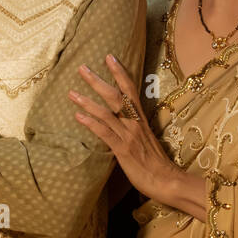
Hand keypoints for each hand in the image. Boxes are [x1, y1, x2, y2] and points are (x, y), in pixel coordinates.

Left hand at [68, 54, 177, 200]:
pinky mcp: (123, 150)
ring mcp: (128, 136)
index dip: (120, 72)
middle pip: (115, 96)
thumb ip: (132, 127)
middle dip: (97, 81)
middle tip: (81, 68)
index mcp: (140, 119)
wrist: (167, 180)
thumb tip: (118, 120)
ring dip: (88, 101)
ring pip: (106, 113)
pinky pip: (105, 133)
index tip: (109, 56)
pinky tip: (78, 117)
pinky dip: (91, 123)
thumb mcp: (144, 139)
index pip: (130, 89)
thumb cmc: (155, 162)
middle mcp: (134, 123)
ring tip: (71, 93)